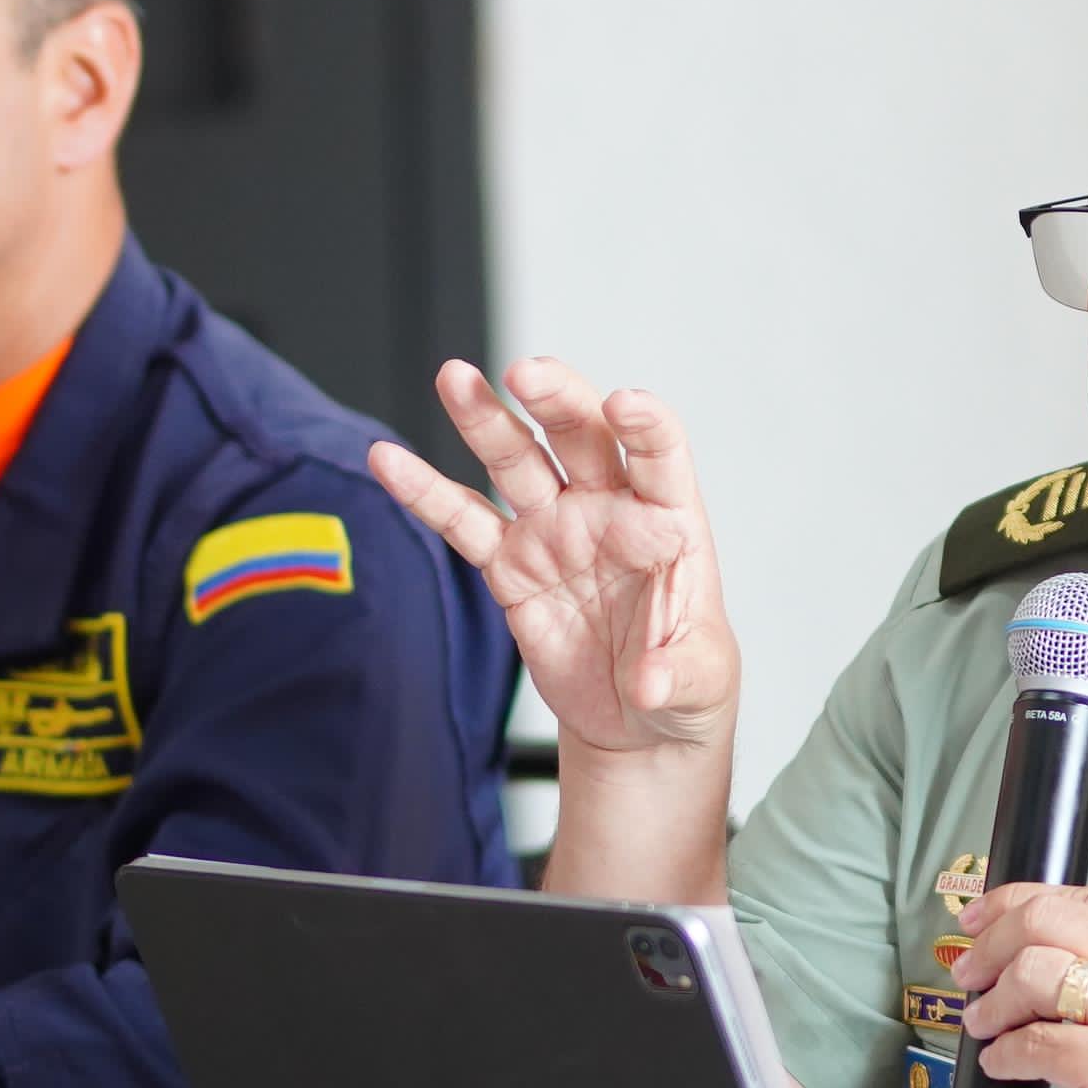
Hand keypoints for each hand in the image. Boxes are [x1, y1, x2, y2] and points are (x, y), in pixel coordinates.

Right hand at [369, 357, 735, 760]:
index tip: (623, 404)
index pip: (660, 456)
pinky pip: (463, 521)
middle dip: (556, 400)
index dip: (645, 426)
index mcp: (669, 521)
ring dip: (485, 419)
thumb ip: (673, 675)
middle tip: (526, 373)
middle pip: (581, 437)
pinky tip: (389, 461)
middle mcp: (608, 510)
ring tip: (454, 378)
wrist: (635, 714)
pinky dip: (426, 492)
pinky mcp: (510, 563)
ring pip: (516, 461)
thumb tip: (649, 682)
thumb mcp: (697, 685)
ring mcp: (554, 530)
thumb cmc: (683, 682)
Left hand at [950, 885, 1087, 1087]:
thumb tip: (1039, 947)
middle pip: (1045, 924)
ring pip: (1032, 977)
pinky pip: (1034, 1046)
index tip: (981, 922)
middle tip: (970, 972)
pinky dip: (1005, 1053)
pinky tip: (1005, 1061)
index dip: (1013, 905)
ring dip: (994, 1003)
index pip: (1078, 896)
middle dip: (991, 946)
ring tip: (987, 1022)